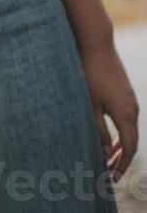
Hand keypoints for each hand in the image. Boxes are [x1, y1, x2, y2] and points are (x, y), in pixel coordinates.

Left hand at [81, 37, 139, 182]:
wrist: (97, 44)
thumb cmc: (89, 74)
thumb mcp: (90, 106)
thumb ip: (98, 131)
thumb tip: (105, 152)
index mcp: (125, 114)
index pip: (129, 149)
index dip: (121, 165)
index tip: (112, 178)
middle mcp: (133, 108)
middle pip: (132, 141)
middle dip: (122, 158)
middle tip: (109, 172)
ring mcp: (131, 99)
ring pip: (130, 130)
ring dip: (121, 145)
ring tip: (108, 158)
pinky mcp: (126, 92)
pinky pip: (127, 119)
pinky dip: (121, 132)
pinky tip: (110, 137)